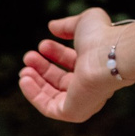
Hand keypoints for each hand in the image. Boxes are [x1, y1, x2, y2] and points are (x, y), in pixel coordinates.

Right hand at [17, 8, 124, 123]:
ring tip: (24, 69)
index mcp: (96, 64)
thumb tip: (52, 26)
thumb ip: (67, 25)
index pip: (71, 62)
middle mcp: (91, 84)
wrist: (109, 56)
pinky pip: (48, 107)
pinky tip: (24, 80)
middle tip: (28, 57)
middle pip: (59, 79)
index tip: (42, 44)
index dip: (54, 53)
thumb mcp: (84, 23)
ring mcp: (83, 100)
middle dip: (41, 68)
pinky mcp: (74, 112)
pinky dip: (33, 95)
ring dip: (35, 81)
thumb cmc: (102, 38)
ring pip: (51, 94)